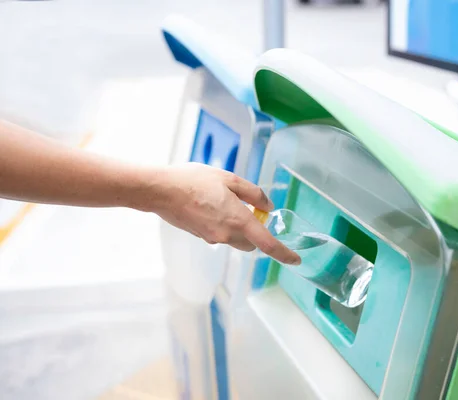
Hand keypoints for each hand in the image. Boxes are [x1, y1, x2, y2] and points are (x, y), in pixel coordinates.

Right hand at [148, 163, 300, 265]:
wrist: (160, 190)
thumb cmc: (194, 181)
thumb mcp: (230, 179)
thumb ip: (253, 194)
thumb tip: (267, 206)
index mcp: (238, 221)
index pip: (267, 244)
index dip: (284, 254)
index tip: (296, 259)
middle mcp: (226, 235)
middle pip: (252, 244)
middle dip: (258, 234)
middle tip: (253, 210)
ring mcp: (211, 238)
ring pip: (235, 239)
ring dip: (239, 227)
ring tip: (226, 200)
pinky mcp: (200, 236)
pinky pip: (220, 234)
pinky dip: (224, 224)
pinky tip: (211, 204)